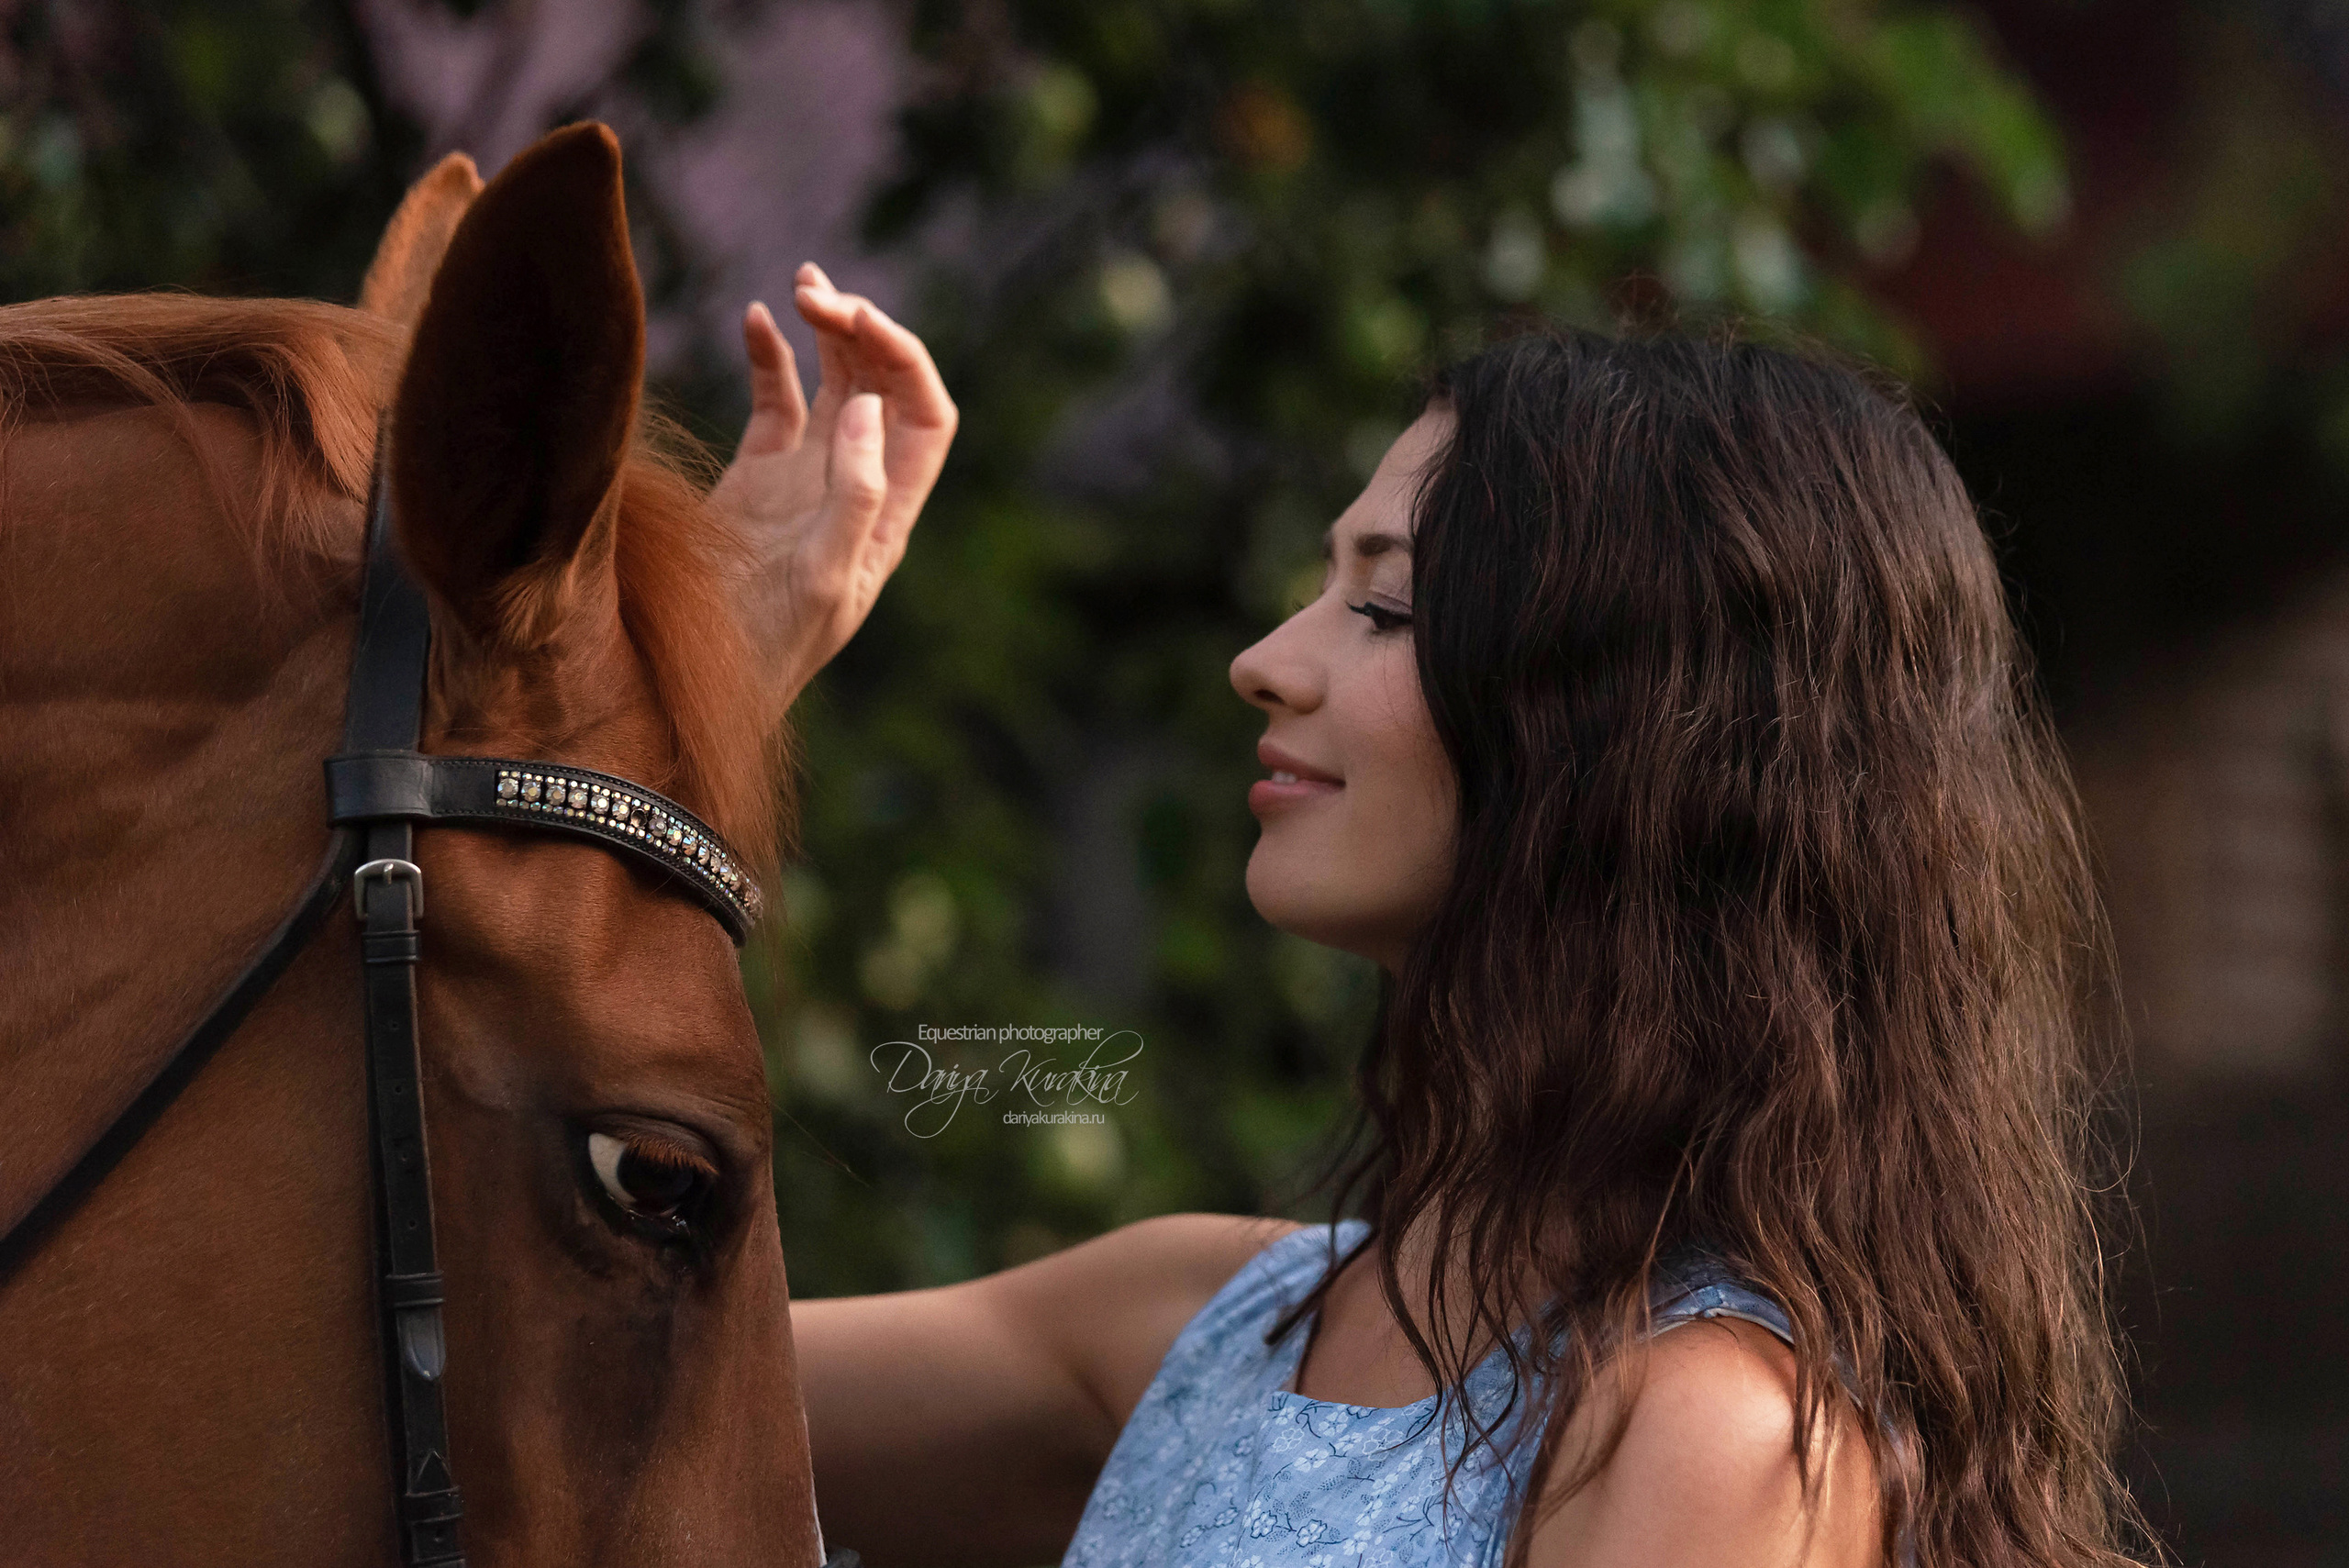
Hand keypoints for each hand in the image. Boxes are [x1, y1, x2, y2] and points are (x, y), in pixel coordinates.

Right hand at [709, 262, 957, 711]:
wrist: (693, 679)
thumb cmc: (767, 648)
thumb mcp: (821, 579)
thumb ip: (854, 494)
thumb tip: (869, 406)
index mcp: (888, 511)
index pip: (925, 416)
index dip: (905, 359)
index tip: (859, 320)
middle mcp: (856, 485)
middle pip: (883, 387)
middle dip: (861, 331)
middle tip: (818, 292)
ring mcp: (806, 477)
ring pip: (834, 383)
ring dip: (827, 330)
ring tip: (805, 284)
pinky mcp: (758, 476)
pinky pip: (777, 401)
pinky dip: (771, 357)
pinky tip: (755, 320)